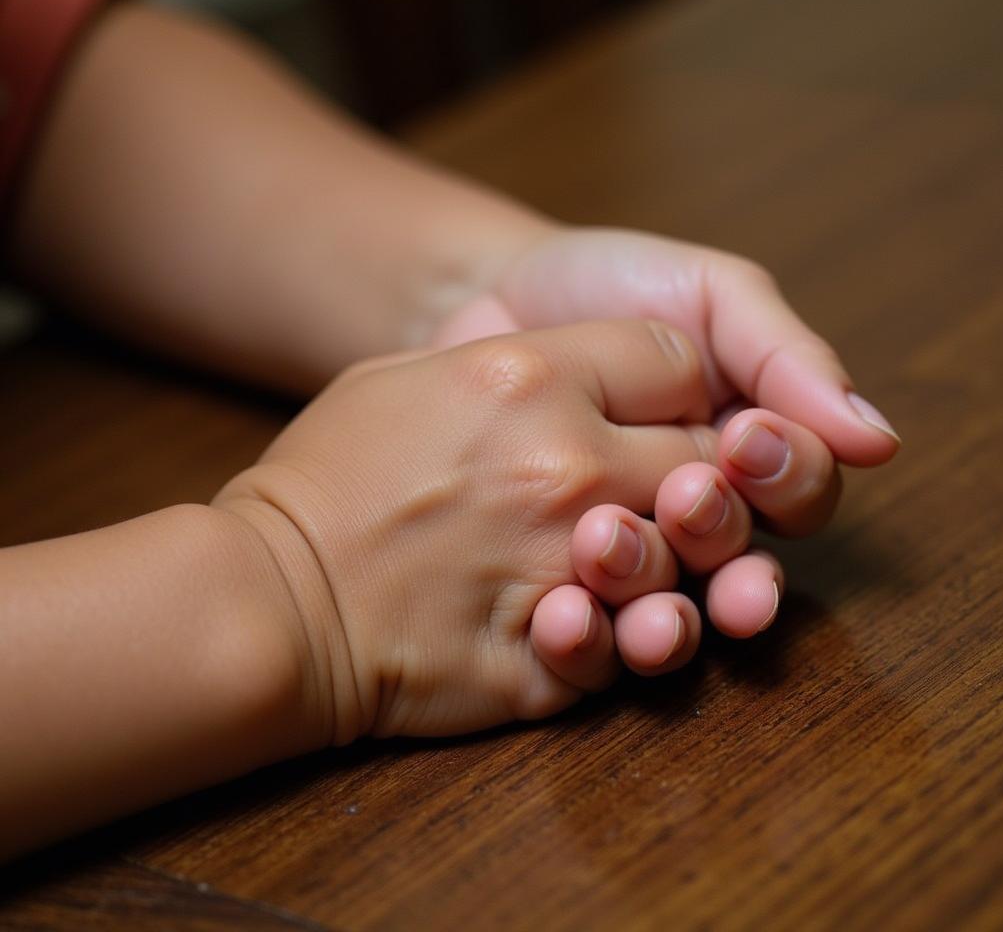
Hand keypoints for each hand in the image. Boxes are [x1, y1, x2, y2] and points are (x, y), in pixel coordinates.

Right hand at [215, 320, 718, 742]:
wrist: (271, 598)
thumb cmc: (328, 473)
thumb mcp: (412, 374)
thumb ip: (516, 360)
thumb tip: (585, 372)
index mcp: (533, 380)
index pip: (678, 363)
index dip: (675, 386)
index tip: (650, 408)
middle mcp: (571, 470)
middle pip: (708, 462)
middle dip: (696, 472)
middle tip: (661, 486)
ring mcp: (569, 572)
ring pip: (695, 564)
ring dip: (675, 562)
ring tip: (622, 557)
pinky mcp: (551, 664)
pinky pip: (631, 650)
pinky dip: (621, 637)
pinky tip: (580, 616)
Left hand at [432, 226, 899, 650]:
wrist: (478, 295)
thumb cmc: (604, 285)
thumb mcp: (707, 292)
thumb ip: (786, 356)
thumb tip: (878, 442)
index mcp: (747, 453)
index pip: (800, 492)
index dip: (787, 477)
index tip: (746, 439)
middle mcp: (695, 517)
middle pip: (738, 562)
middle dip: (718, 537)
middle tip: (683, 500)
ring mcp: (625, 557)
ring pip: (671, 614)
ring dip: (661, 602)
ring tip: (610, 552)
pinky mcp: (554, 586)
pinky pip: (587, 639)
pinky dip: (585, 637)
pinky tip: (565, 616)